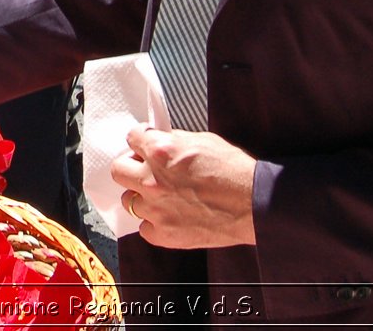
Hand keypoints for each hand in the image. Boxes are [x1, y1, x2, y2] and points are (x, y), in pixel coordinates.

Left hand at [112, 123, 256, 248]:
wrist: (254, 204)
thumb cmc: (233, 169)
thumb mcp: (202, 140)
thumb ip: (173, 141)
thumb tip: (158, 140)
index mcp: (160, 151)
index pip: (131, 138)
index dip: (141, 140)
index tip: (146, 144)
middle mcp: (152, 180)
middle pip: (118, 169)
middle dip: (131, 165)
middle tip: (146, 168)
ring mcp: (156, 209)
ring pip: (130, 201)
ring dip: (143, 196)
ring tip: (163, 196)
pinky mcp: (164, 234)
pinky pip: (145, 228)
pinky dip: (155, 222)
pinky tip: (171, 215)